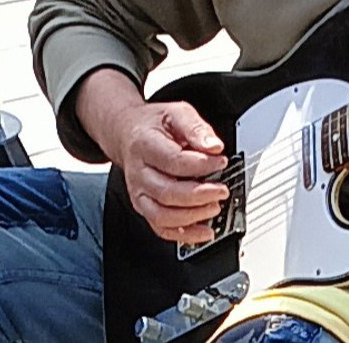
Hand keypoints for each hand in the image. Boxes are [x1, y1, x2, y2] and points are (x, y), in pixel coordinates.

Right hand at [112, 101, 229, 243]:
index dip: (200, 164)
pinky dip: (184, 234)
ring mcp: (139, 193)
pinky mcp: (144, 207)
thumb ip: (196, 127)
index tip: (221, 160)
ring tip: (214, 208)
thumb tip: (213, 146)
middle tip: (221, 190)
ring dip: (192, 216)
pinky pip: (161, 228)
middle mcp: (138, 173)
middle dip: (199, 195)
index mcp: (144, 145)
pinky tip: (204, 232)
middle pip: (167, 192)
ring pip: (162, 215)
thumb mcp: (176, 113)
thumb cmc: (154, 125)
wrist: (127, 133)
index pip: (173, 161)